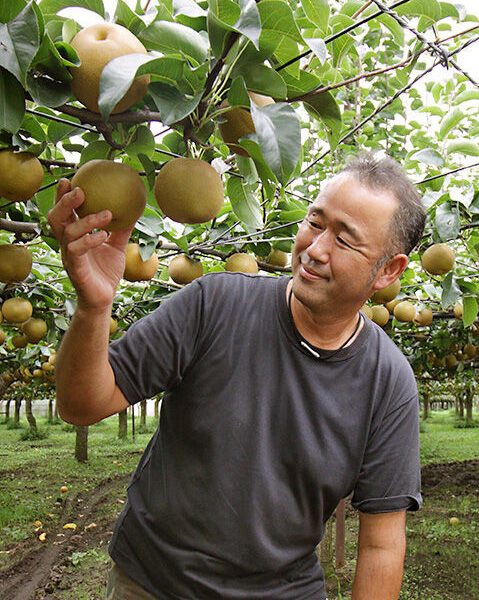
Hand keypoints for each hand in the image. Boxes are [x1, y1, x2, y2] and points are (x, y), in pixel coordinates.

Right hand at [48, 179, 133, 311]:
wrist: (104, 298)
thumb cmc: (106, 271)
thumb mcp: (117, 246)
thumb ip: (121, 229)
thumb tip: (134, 209)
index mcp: (74, 235)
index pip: (64, 211)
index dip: (63, 196)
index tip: (71, 179)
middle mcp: (67, 243)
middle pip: (56, 217)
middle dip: (65, 201)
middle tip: (80, 190)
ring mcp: (69, 256)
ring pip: (67, 232)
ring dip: (87, 220)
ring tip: (106, 214)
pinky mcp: (75, 268)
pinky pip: (77, 250)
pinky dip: (90, 240)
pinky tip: (104, 235)